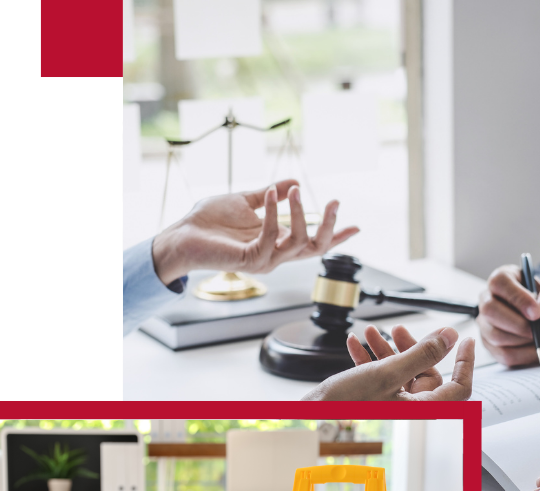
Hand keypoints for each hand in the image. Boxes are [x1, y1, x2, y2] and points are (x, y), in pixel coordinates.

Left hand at [152, 178, 358, 284]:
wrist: (182, 235)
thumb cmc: (209, 222)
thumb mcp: (245, 200)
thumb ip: (269, 194)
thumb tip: (293, 180)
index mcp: (276, 242)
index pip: (312, 243)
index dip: (335, 237)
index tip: (356, 226)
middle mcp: (274, 255)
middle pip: (315, 248)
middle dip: (330, 228)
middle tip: (334, 202)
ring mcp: (264, 259)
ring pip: (298, 243)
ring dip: (300, 214)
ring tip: (295, 190)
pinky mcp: (250, 259)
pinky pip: (271, 237)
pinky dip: (274, 214)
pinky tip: (272, 194)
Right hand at [302, 324, 474, 400]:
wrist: (309, 419)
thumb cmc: (344, 406)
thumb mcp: (388, 373)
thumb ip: (422, 354)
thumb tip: (450, 338)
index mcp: (421, 410)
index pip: (459, 387)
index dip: (465, 362)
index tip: (465, 341)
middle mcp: (409, 410)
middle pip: (425, 372)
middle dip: (410, 346)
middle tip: (399, 330)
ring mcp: (392, 405)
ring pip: (402, 371)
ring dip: (387, 349)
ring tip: (372, 332)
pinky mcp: (375, 400)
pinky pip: (382, 376)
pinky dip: (372, 358)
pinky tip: (356, 344)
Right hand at [477, 265, 539, 366]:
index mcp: (504, 278)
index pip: (499, 282)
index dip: (517, 298)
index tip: (536, 313)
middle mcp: (488, 298)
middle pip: (489, 310)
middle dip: (518, 324)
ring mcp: (486, 323)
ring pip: (494, 334)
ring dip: (522, 340)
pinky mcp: (489, 344)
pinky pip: (502, 354)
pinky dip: (523, 354)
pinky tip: (534, 348)